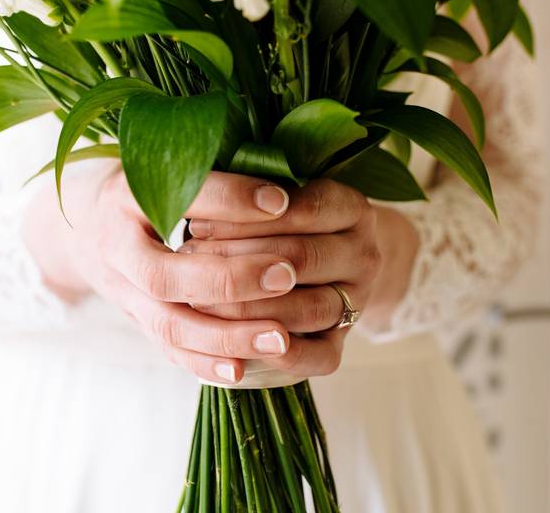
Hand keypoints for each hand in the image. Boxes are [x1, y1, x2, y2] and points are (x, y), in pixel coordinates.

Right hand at [24, 163, 301, 384]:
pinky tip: (243, 370)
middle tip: (286, 274)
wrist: (85, 225)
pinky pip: (168, 350)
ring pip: (168, 324)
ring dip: (226, 336)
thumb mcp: (164, 163)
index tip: (280, 200)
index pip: (177, 197)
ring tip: (280, 337)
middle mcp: (116, 247)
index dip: (229, 200)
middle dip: (228, 279)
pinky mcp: (136, 321)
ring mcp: (122, 292)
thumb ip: (211, 169)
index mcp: (125, 194)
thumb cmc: (143, 185)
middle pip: (163, 276)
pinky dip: (205, 364)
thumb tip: (283, 177)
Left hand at [180, 178, 419, 378]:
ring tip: (197, 301)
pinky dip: (280, 356)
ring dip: (250, 309)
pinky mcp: (339, 343)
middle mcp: (362, 254)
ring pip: (309, 309)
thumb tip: (197, 194)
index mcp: (350, 207)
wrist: (313, 265)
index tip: (198, 222)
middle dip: (238, 261)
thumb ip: (243, 190)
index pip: (305, 208)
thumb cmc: (269, 220)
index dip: (248, 217)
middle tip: (187, 261)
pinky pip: (319, 358)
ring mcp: (356, 301)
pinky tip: (237, 349)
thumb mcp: (263, 195)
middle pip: (301, 258)